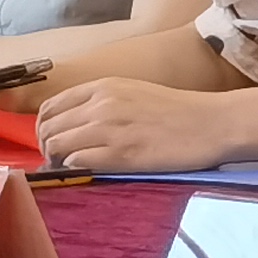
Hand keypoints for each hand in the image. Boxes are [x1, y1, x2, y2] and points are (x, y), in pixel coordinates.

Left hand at [35, 79, 237, 174]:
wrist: (212, 123)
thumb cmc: (178, 111)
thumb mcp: (134, 92)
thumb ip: (103, 102)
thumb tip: (75, 122)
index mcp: (104, 87)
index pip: (50, 107)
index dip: (45, 127)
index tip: (54, 140)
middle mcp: (101, 105)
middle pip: (48, 128)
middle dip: (47, 146)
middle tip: (59, 160)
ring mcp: (109, 129)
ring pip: (56, 145)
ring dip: (57, 160)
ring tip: (71, 168)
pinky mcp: (119, 154)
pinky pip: (75, 163)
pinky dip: (74, 169)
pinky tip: (89, 171)